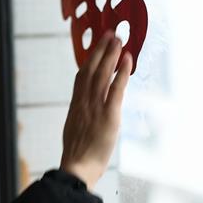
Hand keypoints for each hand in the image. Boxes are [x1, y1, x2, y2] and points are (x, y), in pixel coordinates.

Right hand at [59, 29, 131, 190]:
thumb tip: (87, 109)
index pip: (81, 76)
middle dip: (101, 50)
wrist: (77, 168)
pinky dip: (121, 72)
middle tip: (110, 34)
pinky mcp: (108, 115)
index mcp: (75, 106)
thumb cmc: (77, 155)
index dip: (89, 59)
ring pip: (102, 74)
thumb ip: (81, 115)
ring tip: (118, 40)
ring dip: (111, 55)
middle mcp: (83, 102)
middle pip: (91, 69)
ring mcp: (95, 107)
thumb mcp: (75, 130)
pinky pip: (115, 89)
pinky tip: (127, 59)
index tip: (96, 47)